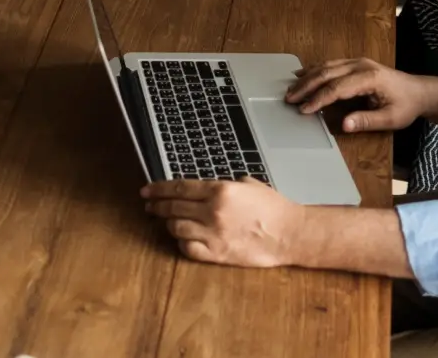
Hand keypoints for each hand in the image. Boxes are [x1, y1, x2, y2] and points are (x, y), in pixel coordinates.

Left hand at [141, 178, 300, 266]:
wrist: (290, 233)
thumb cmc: (273, 208)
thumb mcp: (247, 184)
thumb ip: (223, 184)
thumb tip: (205, 186)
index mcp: (219, 190)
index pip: (178, 188)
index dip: (158, 189)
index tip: (147, 191)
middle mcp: (213, 211)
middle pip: (173, 207)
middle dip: (157, 206)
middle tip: (149, 206)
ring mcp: (214, 234)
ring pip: (177, 228)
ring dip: (170, 224)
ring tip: (168, 222)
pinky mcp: (218, 253)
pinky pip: (189, 249)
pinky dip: (183, 243)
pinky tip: (184, 238)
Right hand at [284, 58, 428, 133]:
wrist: (419, 91)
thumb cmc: (406, 105)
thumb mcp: (391, 119)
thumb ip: (367, 121)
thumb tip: (344, 125)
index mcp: (369, 78)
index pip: (337, 88)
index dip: (318, 99)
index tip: (304, 110)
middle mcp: (360, 65)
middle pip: (327, 73)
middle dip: (306, 86)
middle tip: (289, 98)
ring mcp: (357, 61)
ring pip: (326, 66)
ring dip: (307, 77)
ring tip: (291, 89)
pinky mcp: (355, 63)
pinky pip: (331, 64)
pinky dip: (314, 70)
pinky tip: (303, 75)